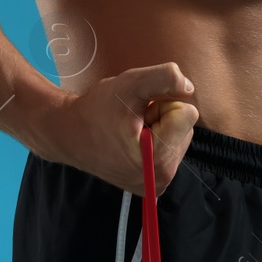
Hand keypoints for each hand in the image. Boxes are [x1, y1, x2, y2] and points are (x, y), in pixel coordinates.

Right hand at [48, 61, 199, 195]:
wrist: (71, 134)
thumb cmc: (98, 109)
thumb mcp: (130, 83)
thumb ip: (164, 78)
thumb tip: (189, 88)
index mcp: (157, 159)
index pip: (188, 114)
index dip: (162, 104)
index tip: (137, 112)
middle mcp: (160, 178)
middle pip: (185, 127)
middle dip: (161, 116)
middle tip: (132, 121)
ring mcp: (156, 184)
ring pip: (179, 137)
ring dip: (158, 126)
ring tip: (130, 130)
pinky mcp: (153, 183)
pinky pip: (170, 149)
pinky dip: (155, 139)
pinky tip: (132, 141)